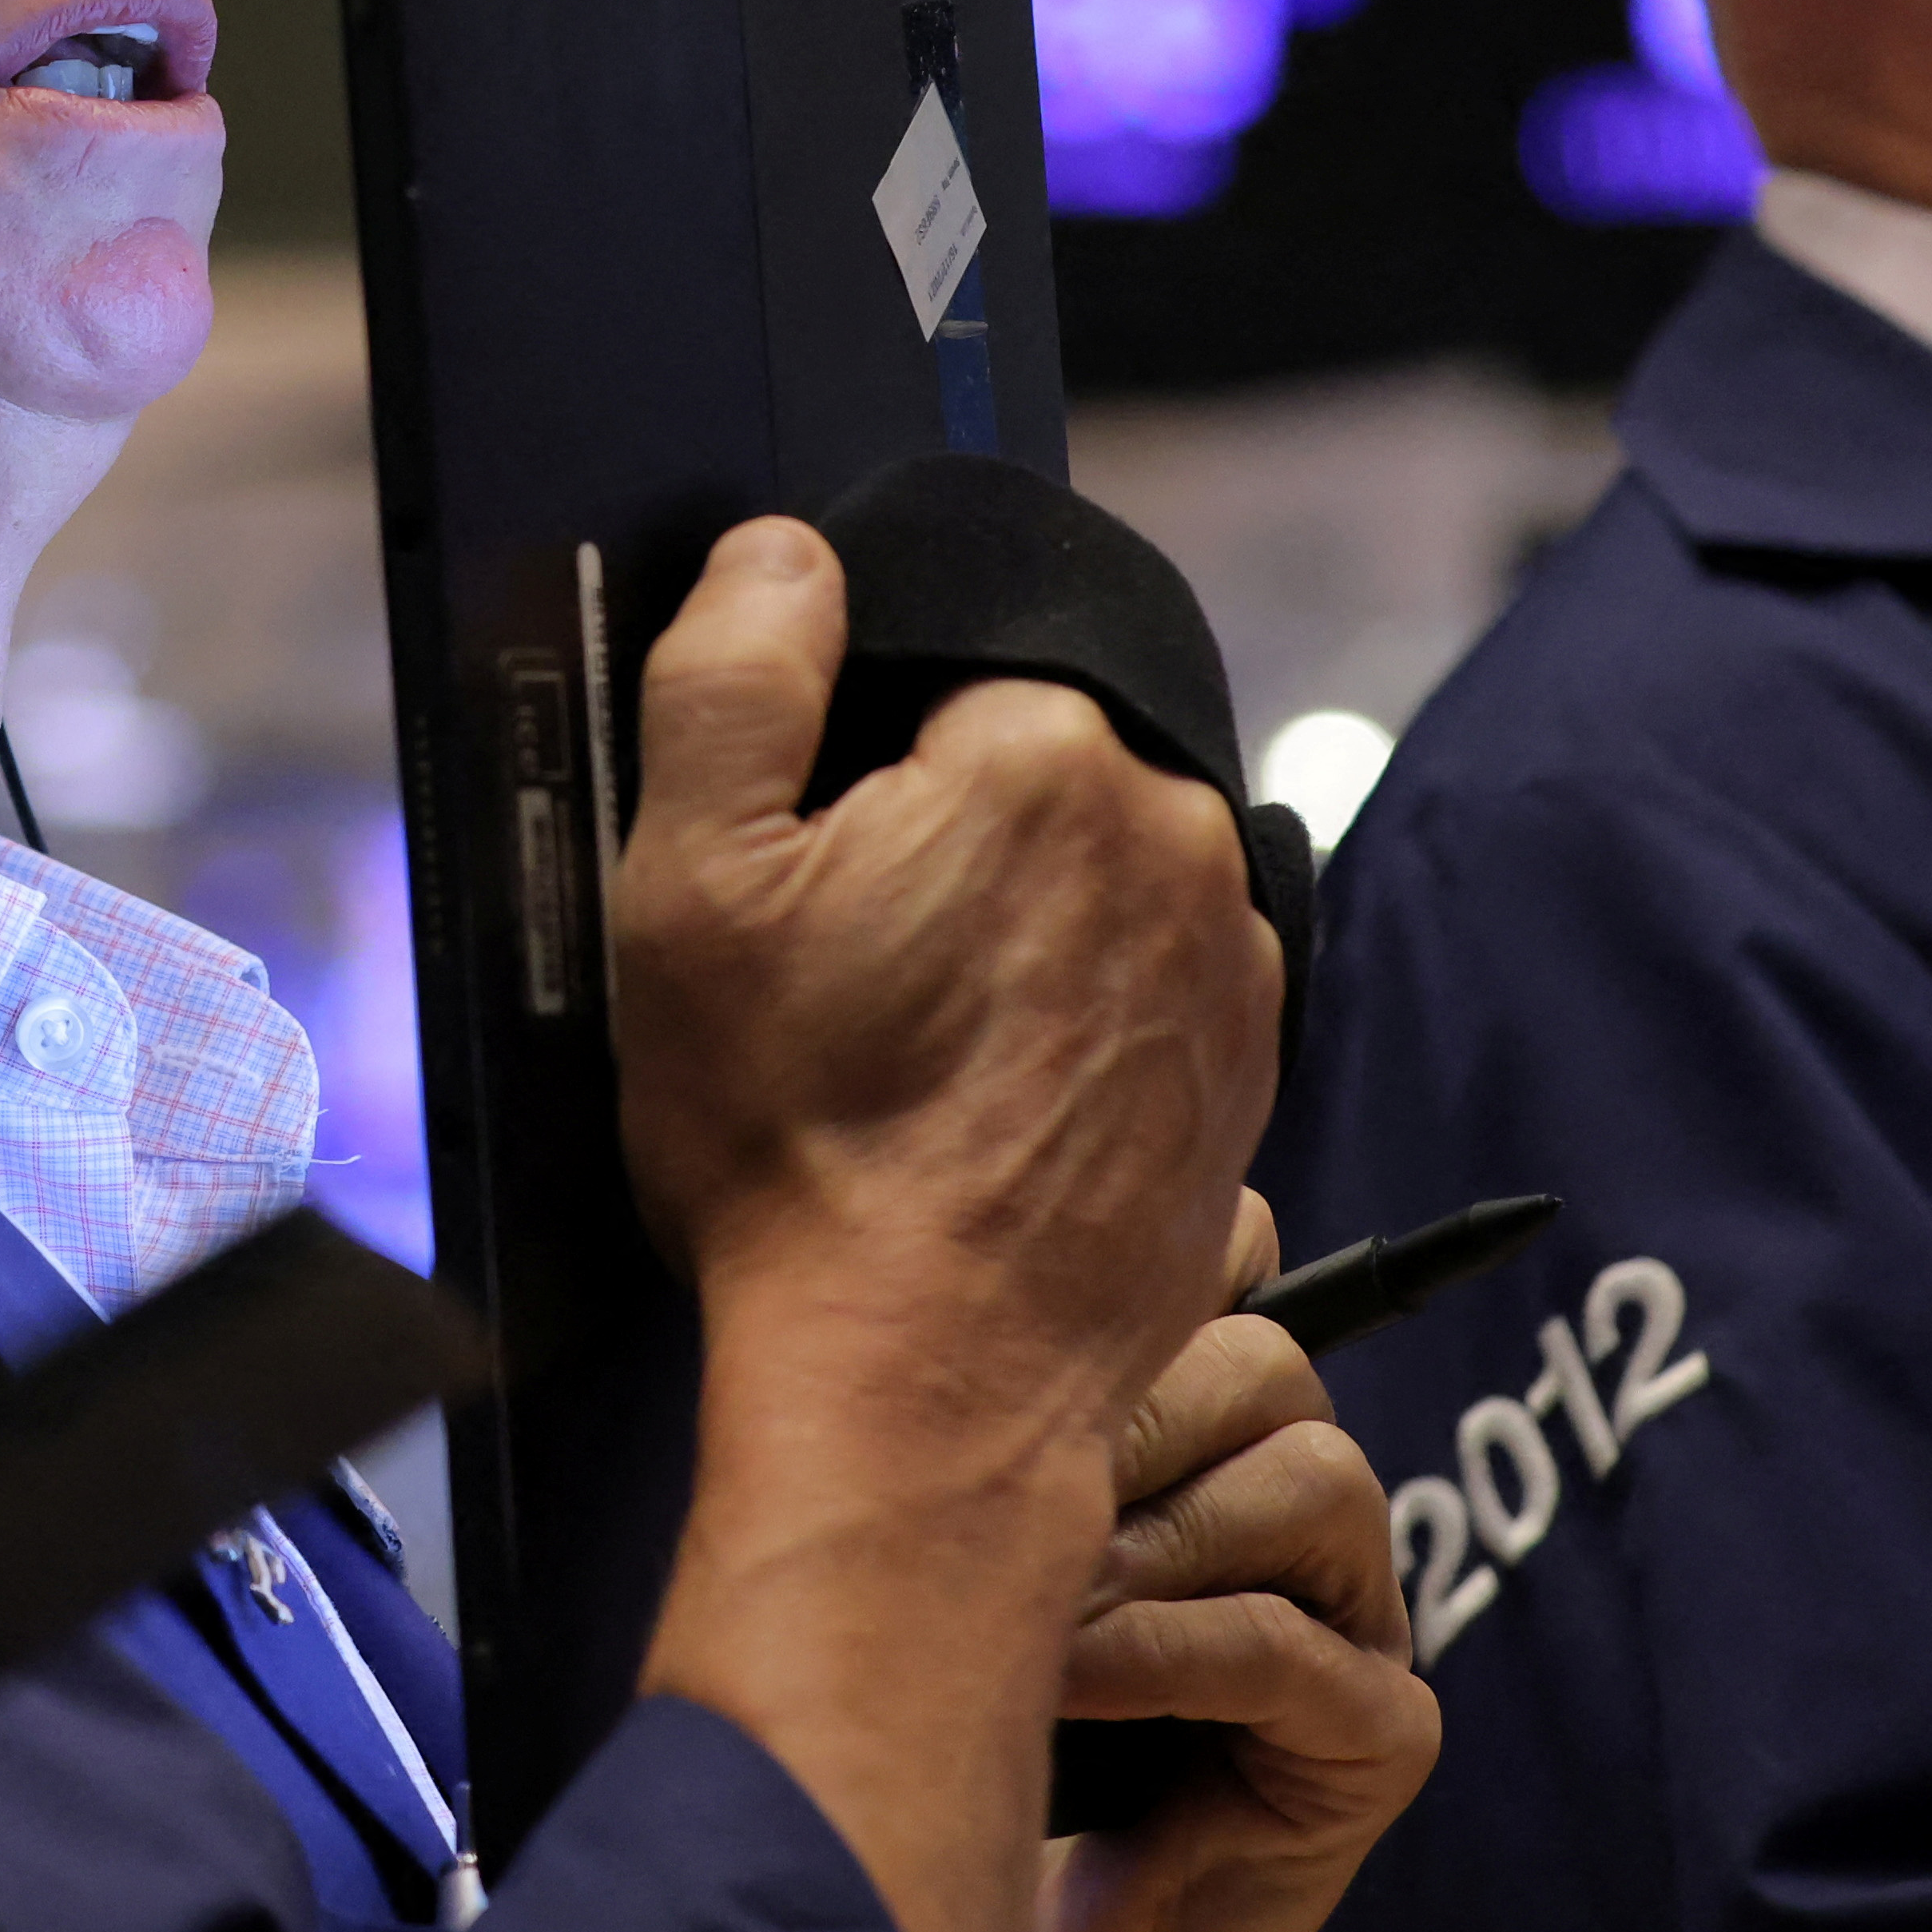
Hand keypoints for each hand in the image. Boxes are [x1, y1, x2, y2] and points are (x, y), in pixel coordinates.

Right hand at [604, 518, 1288, 1931]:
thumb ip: (732, 673)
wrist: (930, 1378)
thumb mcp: (687, 880)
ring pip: (1090, 878)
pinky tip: (985, 1103)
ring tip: (915, 1055)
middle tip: (848, 978)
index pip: (935, 677)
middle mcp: (1174, 834)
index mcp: (1043, 754)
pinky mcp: (1243, 1070)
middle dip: (940, 838)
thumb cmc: (797, 1137)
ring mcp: (1227, 960)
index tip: (804, 883)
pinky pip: (1142, 983)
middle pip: (1026, 773)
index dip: (845, 770)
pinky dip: (1070, 1018)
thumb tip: (791, 553)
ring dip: (1015, 927)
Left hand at [1027, 1200, 1440, 1931]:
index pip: (1250, 1275)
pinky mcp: (1377, 1736)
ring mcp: (1358, 1618)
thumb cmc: (967, 1701)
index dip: (1176, 1266)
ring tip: (1047, 1603)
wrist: (986, 1907)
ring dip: (1155, 1537)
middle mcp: (1305, 1504)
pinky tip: (1073, 1680)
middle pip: (1271, 1366)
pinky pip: (1288, 1644)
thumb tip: (935, 1258)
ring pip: (1312, 1479)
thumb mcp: (968, 1520)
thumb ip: (991, 1402)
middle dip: (1130, 1417)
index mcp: (1218, 1431)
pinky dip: (1165, 1652)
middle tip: (1009, 1488)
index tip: (1046, 1306)